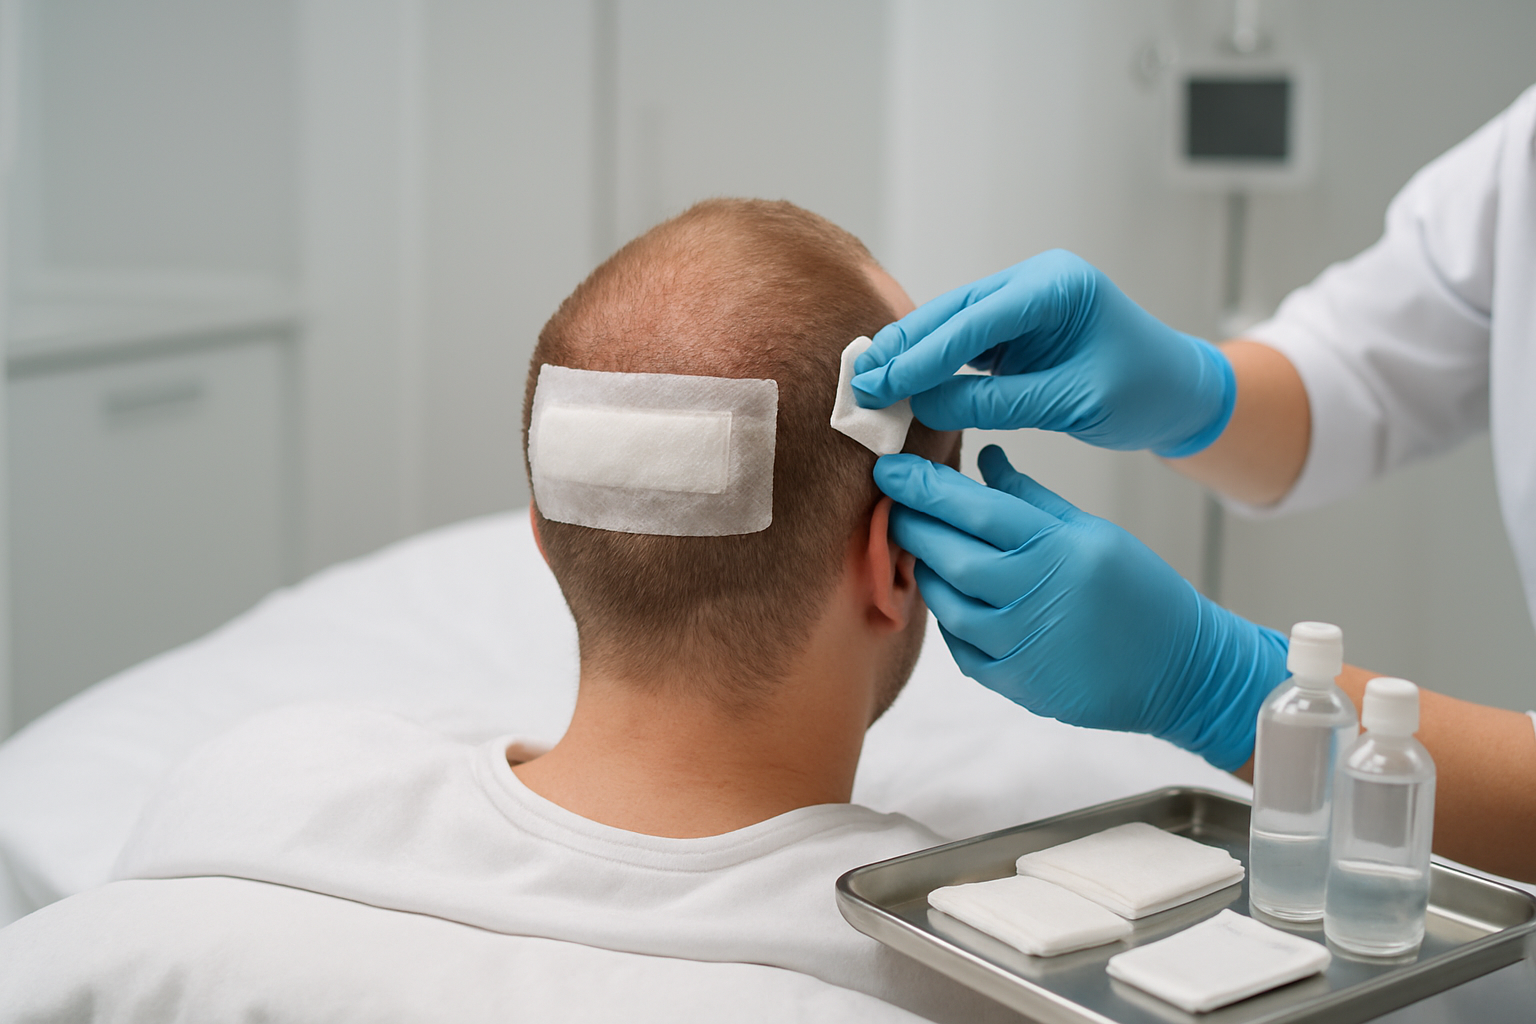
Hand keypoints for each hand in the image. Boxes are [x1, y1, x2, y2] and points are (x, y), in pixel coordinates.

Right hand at [852, 250, 1235, 457]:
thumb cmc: (1144, 392)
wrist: (1179, 392)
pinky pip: (960, 342)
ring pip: (949, 324)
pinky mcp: (1013, 327)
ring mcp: (1021, 302)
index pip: (975, 320)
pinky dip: (929, 364)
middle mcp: (1034, 283)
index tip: (880, 385)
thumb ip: (998, 402)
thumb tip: (924, 406)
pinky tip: (898, 384)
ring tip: (865, 385)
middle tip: (857, 384)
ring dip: (908, 355)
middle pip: (952, 312)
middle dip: (902, 349)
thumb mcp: (1072, 402)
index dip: (922, 356)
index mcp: (1058, 286)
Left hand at [879, 446, 1286, 769]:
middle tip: (891, 505)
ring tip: (919, 548)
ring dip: (925, 571)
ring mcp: (1022, 644)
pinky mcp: (1016, 682)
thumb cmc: (1140, 591)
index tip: (890, 468)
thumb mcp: (1093, 530)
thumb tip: (984, 459)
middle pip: (951, 554)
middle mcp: (1035, 595)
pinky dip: (948, 618)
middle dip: (913, 525)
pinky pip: (960, 647)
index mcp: (1057, 548)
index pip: (974, 509)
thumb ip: (1031, 496)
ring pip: (947, 602)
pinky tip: (947, 596)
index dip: (925, 487)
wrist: (1182, 670)